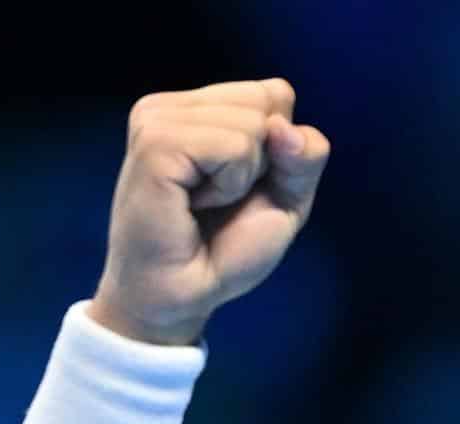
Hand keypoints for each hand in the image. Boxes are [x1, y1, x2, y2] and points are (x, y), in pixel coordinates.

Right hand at [87, 77, 329, 345]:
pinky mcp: (155, 143)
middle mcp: (172, 105)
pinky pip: (232, 146)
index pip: (275, 92)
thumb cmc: (226, 249)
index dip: (280, 150)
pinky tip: (193, 204)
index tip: (240, 188)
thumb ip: (305, 155)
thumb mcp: (286, 197)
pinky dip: (229, 185)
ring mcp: (157, 119)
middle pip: (267, 99)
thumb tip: (283, 127)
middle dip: (262, 162)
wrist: (185, 294)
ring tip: (202, 203)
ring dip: (242, 178)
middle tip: (219, 200)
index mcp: (197, 108)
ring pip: (252, 122)